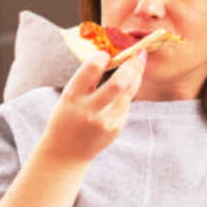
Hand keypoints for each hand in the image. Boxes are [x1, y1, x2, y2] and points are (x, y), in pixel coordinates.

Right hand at [37, 48, 145, 164]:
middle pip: (118, 83)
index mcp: (72, 96)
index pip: (91, 69)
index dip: (102, 56)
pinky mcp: (115, 128)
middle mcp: (89, 109)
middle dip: (132, 65)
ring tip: (139, 63)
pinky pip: (126, 105)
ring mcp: (104, 121)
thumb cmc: (66, 118)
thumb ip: (87, 80)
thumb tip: (110, 56)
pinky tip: (129, 85)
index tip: (107, 53)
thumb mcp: (69, 97)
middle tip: (139, 53)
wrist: (66, 153)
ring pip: (128, 92)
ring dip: (136, 76)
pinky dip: (128, 93)